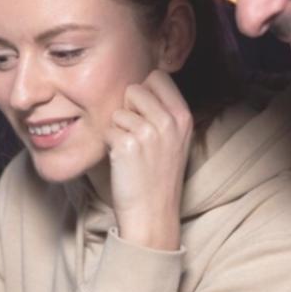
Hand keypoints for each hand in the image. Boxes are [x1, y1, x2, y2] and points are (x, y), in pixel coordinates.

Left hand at [106, 69, 192, 250]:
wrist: (152, 214)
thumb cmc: (159, 176)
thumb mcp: (176, 139)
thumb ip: (165, 111)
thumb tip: (142, 85)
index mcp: (184, 116)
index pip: (157, 77)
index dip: (144, 92)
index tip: (144, 114)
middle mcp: (169, 121)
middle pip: (135, 88)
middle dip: (129, 107)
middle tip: (135, 135)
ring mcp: (149, 132)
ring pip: (118, 109)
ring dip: (118, 128)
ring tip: (130, 150)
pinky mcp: (126, 145)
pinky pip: (107, 128)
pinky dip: (109, 143)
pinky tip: (121, 160)